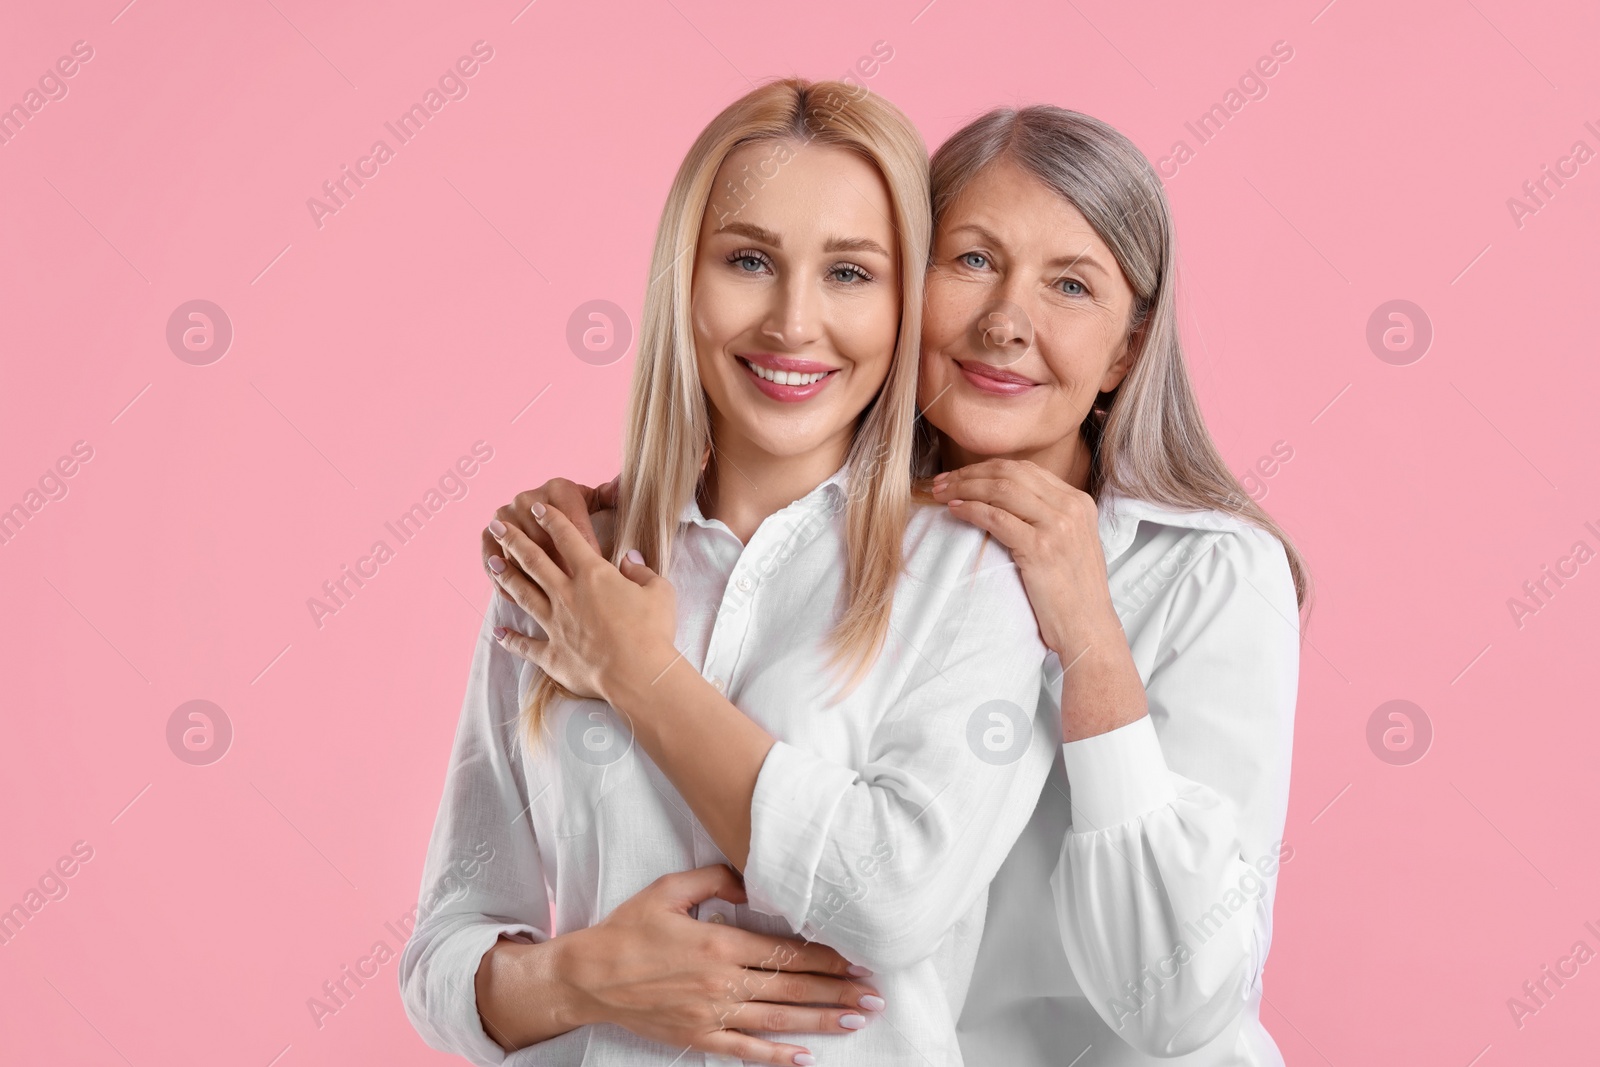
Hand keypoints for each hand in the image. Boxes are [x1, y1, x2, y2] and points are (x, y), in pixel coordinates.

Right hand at [481, 476, 616, 592]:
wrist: (542, 516)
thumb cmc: (579, 514)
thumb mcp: (596, 503)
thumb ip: (611, 496)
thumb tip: (620, 485)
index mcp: (559, 488)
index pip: (573, 524)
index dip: (587, 551)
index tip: (601, 573)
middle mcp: (528, 498)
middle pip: (544, 542)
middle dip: (560, 571)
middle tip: (577, 596)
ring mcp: (504, 515)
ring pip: (519, 555)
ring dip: (533, 581)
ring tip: (550, 604)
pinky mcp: (488, 533)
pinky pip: (493, 562)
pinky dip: (504, 582)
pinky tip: (519, 600)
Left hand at [487, 500, 675, 703]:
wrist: (638, 673)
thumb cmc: (653, 630)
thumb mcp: (659, 591)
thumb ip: (641, 570)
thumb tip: (630, 558)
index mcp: (593, 575)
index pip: (567, 538)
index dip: (551, 519)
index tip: (537, 507)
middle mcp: (567, 595)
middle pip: (534, 561)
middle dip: (514, 539)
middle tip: (498, 524)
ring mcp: (556, 624)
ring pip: (523, 595)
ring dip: (506, 577)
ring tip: (491, 563)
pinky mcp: (553, 654)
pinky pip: (526, 645)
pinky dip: (511, 640)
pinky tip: (498, 633)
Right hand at [562, 866, 881, 1063]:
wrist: (587, 977)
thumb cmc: (628, 929)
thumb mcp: (669, 889)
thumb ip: (717, 878)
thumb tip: (756, 879)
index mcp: (719, 943)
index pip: (786, 952)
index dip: (826, 957)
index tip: (857, 958)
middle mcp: (722, 982)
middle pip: (792, 987)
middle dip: (838, 990)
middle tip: (875, 993)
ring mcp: (711, 1014)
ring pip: (778, 1019)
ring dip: (822, 1020)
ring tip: (857, 1019)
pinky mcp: (698, 1036)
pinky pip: (745, 1049)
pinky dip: (777, 1056)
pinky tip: (806, 1058)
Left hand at [931, 459, 1148, 740]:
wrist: (1088, 628)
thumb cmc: (1072, 593)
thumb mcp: (1069, 542)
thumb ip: (1046, 516)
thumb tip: (1003, 499)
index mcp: (1079, 501)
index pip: (1025, 469)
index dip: (986, 468)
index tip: (960, 475)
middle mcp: (1071, 507)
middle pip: (1010, 473)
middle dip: (970, 473)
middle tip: (942, 481)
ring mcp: (1058, 526)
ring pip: (1000, 489)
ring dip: (964, 487)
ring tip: (941, 493)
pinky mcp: (1040, 548)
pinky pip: (995, 517)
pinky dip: (971, 510)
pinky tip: (955, 510)